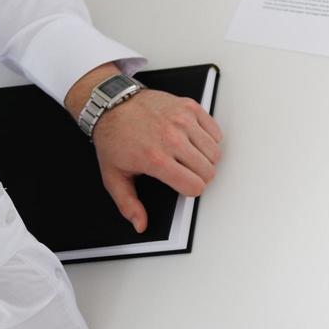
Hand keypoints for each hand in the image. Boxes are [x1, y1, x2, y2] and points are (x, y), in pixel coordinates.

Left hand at [67, 66, 222, 232]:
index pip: (194, 186)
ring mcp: (183, 121)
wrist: (113, 104)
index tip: (182, 184)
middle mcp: (172, 139)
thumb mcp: (114, 176)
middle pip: (208, 170)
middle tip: (185, 170)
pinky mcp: (190, 107)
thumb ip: (128, 204)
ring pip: (215, 152)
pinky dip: (209, 139)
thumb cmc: (114, 138)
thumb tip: (140, 224)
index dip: (190, 190)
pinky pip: (215, 131)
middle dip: (200, 176)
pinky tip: (193, 139)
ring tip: (189, 155)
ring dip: (206, 158)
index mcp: (155, 159)